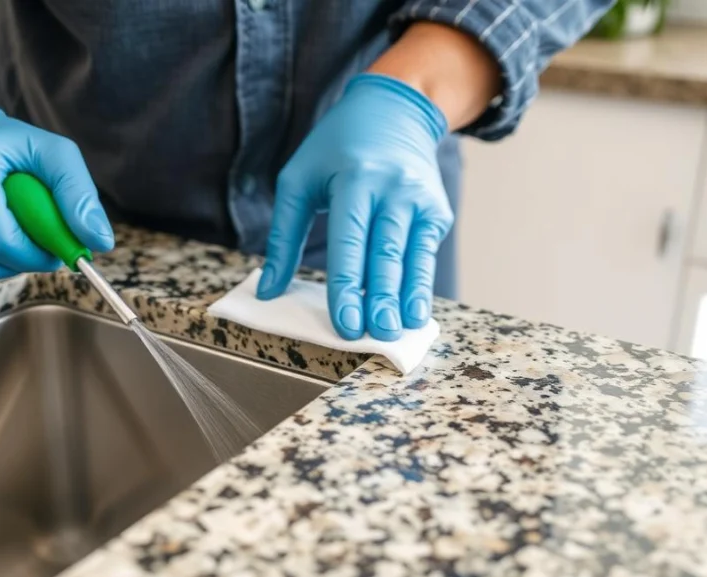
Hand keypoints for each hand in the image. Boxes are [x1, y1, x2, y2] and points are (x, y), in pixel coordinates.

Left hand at [257, 74, 451, 340]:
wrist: (395, 112)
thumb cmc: (336, 149)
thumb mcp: (298, 179)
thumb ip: (284, 236)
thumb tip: (269, 290)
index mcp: (354, 179)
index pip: (349, 241)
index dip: (347, 286)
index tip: (346, 323)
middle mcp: (393, 189)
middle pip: (386, 253)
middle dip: (381, 297)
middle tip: (377, 334)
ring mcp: (421, 200)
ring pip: (414, 257)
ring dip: (408, 297)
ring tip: (403, 329)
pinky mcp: (437, 212)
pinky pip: (426, 254)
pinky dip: (421, 284)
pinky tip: (415, 310)